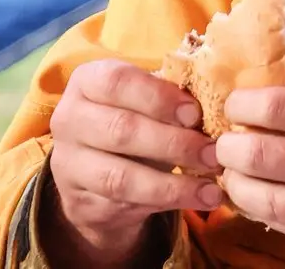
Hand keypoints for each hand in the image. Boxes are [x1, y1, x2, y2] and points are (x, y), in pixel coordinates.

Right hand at [43, 59, 225, 267]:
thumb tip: (216, 104)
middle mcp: (69, 119)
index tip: (195, 113)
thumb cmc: (132, 120)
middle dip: (174, 143)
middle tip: (214, 153)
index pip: (117, 81)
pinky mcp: (78, 201)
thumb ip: (169, 97)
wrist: (94, 175)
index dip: (158, 96)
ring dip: (173, 184)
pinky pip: (125, 204)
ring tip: (211, 186)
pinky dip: (167, 203)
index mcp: (87, 81)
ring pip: (121, 176)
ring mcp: (68, 164)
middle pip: (121, 129)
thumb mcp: (143, 101)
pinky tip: (198, 199)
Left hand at [214, 89, 284, 268]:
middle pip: (259, 153)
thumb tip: (282, 112)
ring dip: (238, 185)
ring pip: (264, 199)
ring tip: (234, 174)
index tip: (236, 104)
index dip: (245, 104)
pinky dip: (266, 213)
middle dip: (229, 147)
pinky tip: (261, 201)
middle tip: (225, 142)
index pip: (279, 106)